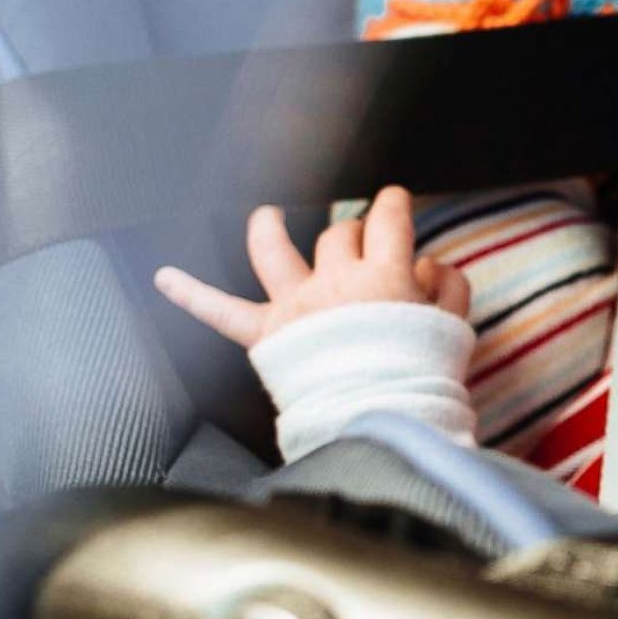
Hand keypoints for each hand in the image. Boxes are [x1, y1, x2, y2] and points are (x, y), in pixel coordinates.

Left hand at [155, 186, 469, 347]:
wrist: (383, 418)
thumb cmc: (423, 377)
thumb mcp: (454, 329)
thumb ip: (448, 289)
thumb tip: (431, 266)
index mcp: (385, 275)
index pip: (389, 220)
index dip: (394, 204)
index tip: (395, 200)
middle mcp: (335, 281)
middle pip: (338, 236)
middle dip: (351, 232)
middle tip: (360, 239)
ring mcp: (296, 306)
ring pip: (274, 250)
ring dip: (268, 228)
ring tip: (266, 216)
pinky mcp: (267, 336)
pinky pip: (222, 312)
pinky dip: (192, 295)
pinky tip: (164, 278)